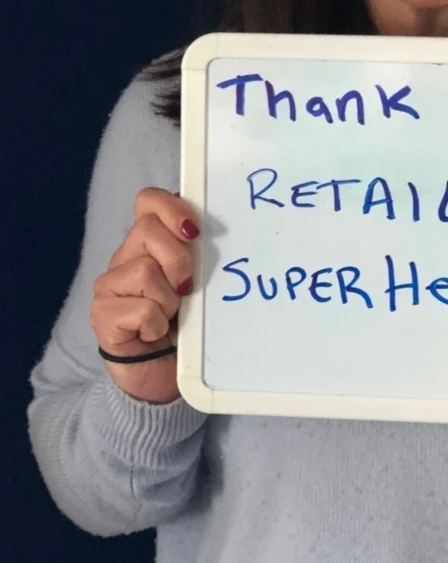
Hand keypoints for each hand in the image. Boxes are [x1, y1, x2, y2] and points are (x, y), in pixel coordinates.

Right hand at [90, 188, 197, 404]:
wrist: (164, 375)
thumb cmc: (186, 325)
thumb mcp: (200, 283)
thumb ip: (200, 255)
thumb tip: (217, 231)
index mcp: (149, 243)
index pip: (148, 201)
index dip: (172, 208)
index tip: (195, 232)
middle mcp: (125, 258)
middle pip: (148, 230)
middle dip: (179, 259)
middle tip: (187, 289)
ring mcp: (109, 286)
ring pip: (145, 271)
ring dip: (168, 300)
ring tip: (170, 316)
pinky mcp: (102, 315)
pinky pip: (140, 309)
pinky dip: (156, 324)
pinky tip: (154, 333)